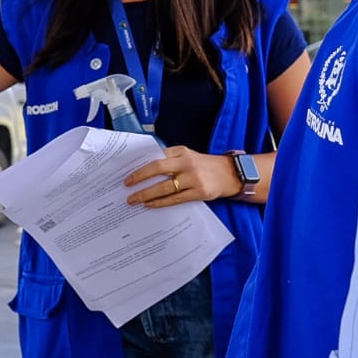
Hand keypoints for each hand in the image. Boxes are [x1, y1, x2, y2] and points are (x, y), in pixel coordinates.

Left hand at [124, 144, 240, 207]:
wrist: (230, 174)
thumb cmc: (204, 165)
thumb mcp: (188, 155)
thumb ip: (170, 159)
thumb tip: (145, 168)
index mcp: (181, 152)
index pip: (156, 156)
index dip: (141, 165)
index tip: (128, 173)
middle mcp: (186, 163)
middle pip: (157, 168)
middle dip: (139, 177)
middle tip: (126, 185)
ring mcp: (193, 178)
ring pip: (164, 187)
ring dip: (146, 194)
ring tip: (134, 199)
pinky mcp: (199, 193)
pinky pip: (175, 199)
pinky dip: (160, 202)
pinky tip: (149, 205)